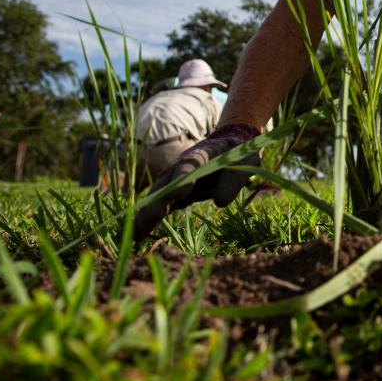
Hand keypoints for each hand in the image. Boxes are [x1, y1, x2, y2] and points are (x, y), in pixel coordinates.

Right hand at [133, 123, 260, 241]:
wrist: (230, 146)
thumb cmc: (240, 154)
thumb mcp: (246, 162)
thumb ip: (234, 179)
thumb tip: (220, 202)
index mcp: (203, 152)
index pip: (191, 163)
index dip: (184, 176)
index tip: (179, 193)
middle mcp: (184, 165)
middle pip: (168, 182)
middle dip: (158, 200)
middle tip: (148, 217)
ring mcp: (177, 178)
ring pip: (159, 195)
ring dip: (148, 213)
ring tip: (135, 232)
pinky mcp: (177, 192)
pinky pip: (163, 205)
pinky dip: (151, 218)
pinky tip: (138, 234)